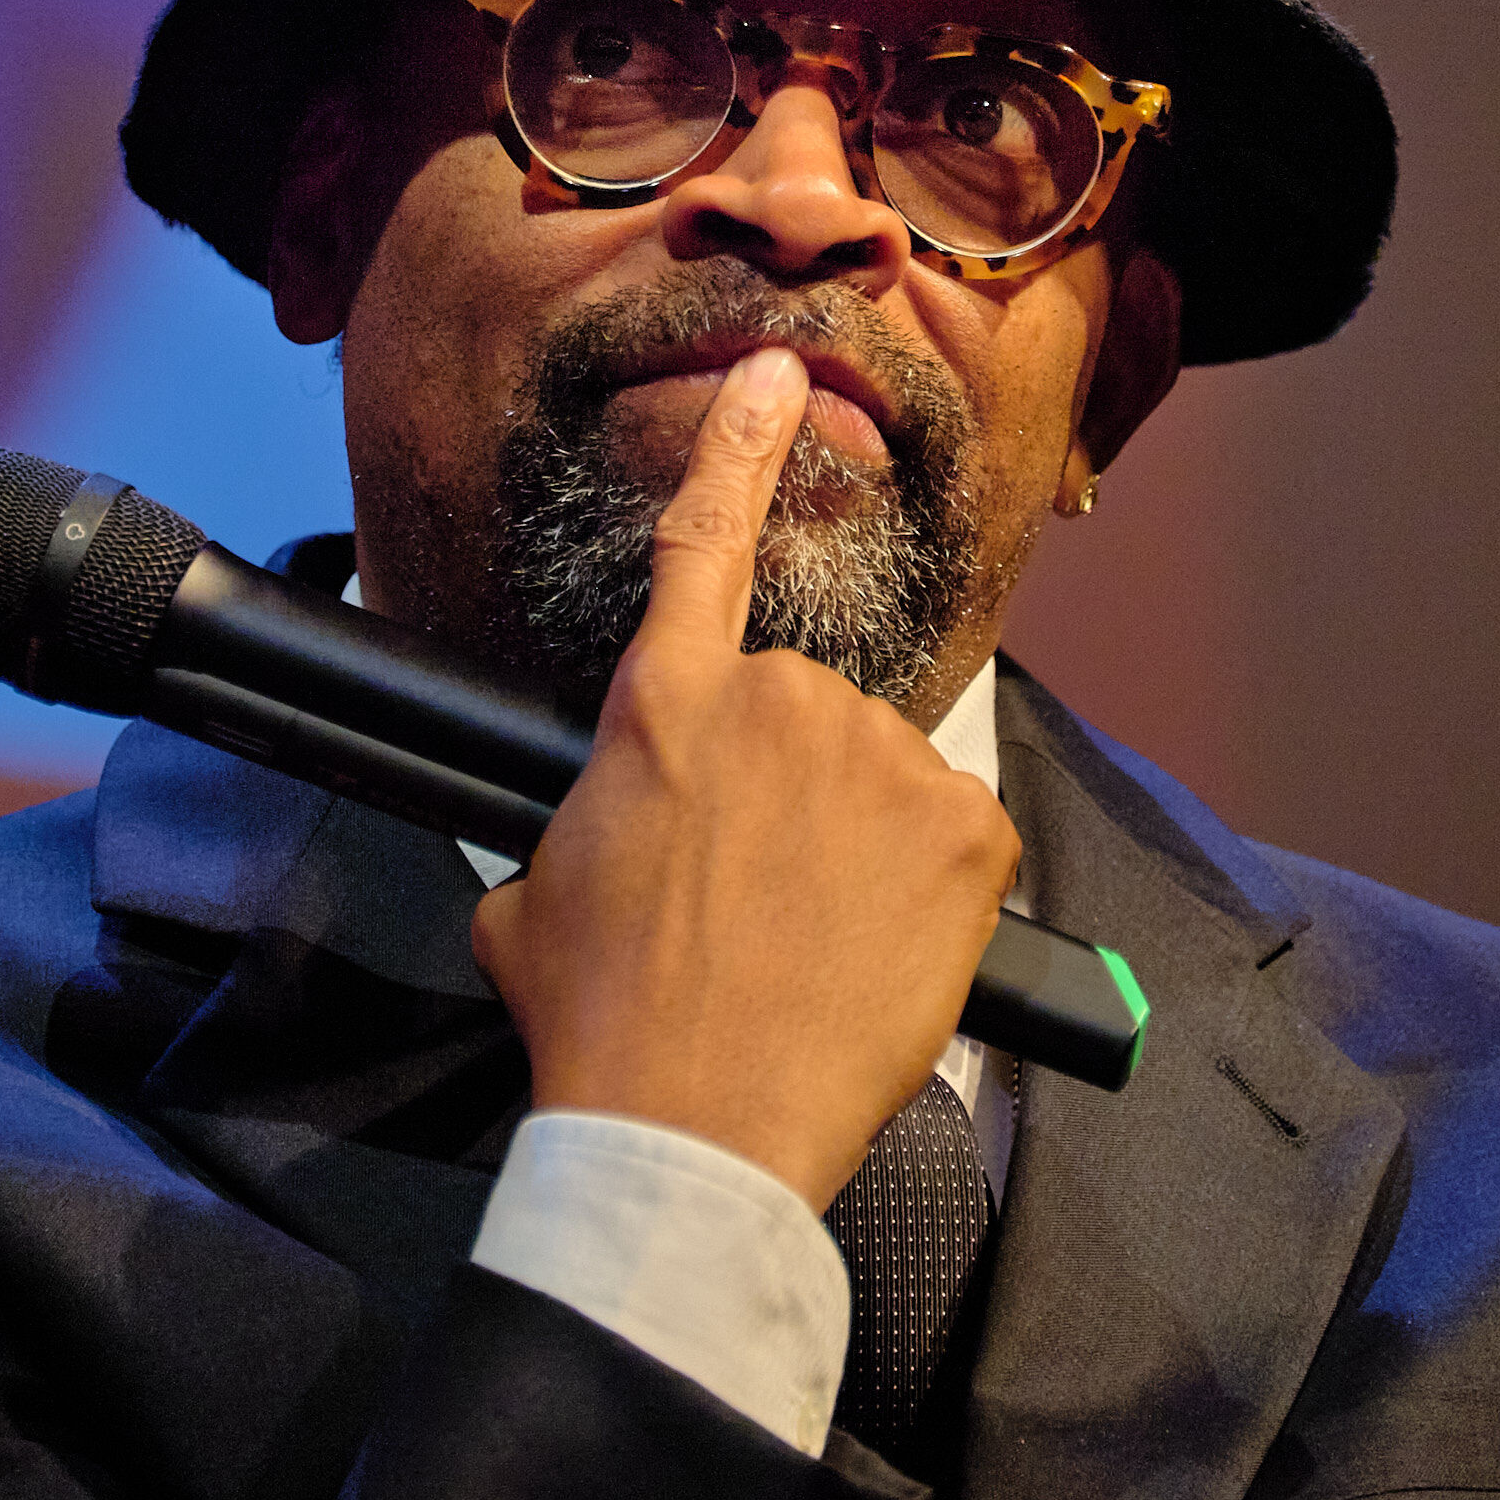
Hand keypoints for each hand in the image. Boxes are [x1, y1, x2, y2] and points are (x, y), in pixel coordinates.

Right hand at [470, 345, 1018, 1213]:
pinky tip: (875, 949)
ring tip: (804, 946)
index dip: (740, 444)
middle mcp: (779, 702)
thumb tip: (598, 831)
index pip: (700, 538)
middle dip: (786, 792)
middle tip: (751, 903)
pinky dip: (927, 889)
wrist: (693, 1130)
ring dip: (854, 844)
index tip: (778, 368)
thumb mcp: (535, 893)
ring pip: (878, 779)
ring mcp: (879, 757)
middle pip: (801, 714)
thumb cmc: (601, 1017)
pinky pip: (951, 834)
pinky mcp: (964, 825)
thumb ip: (580, 818)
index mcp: (666, 704)